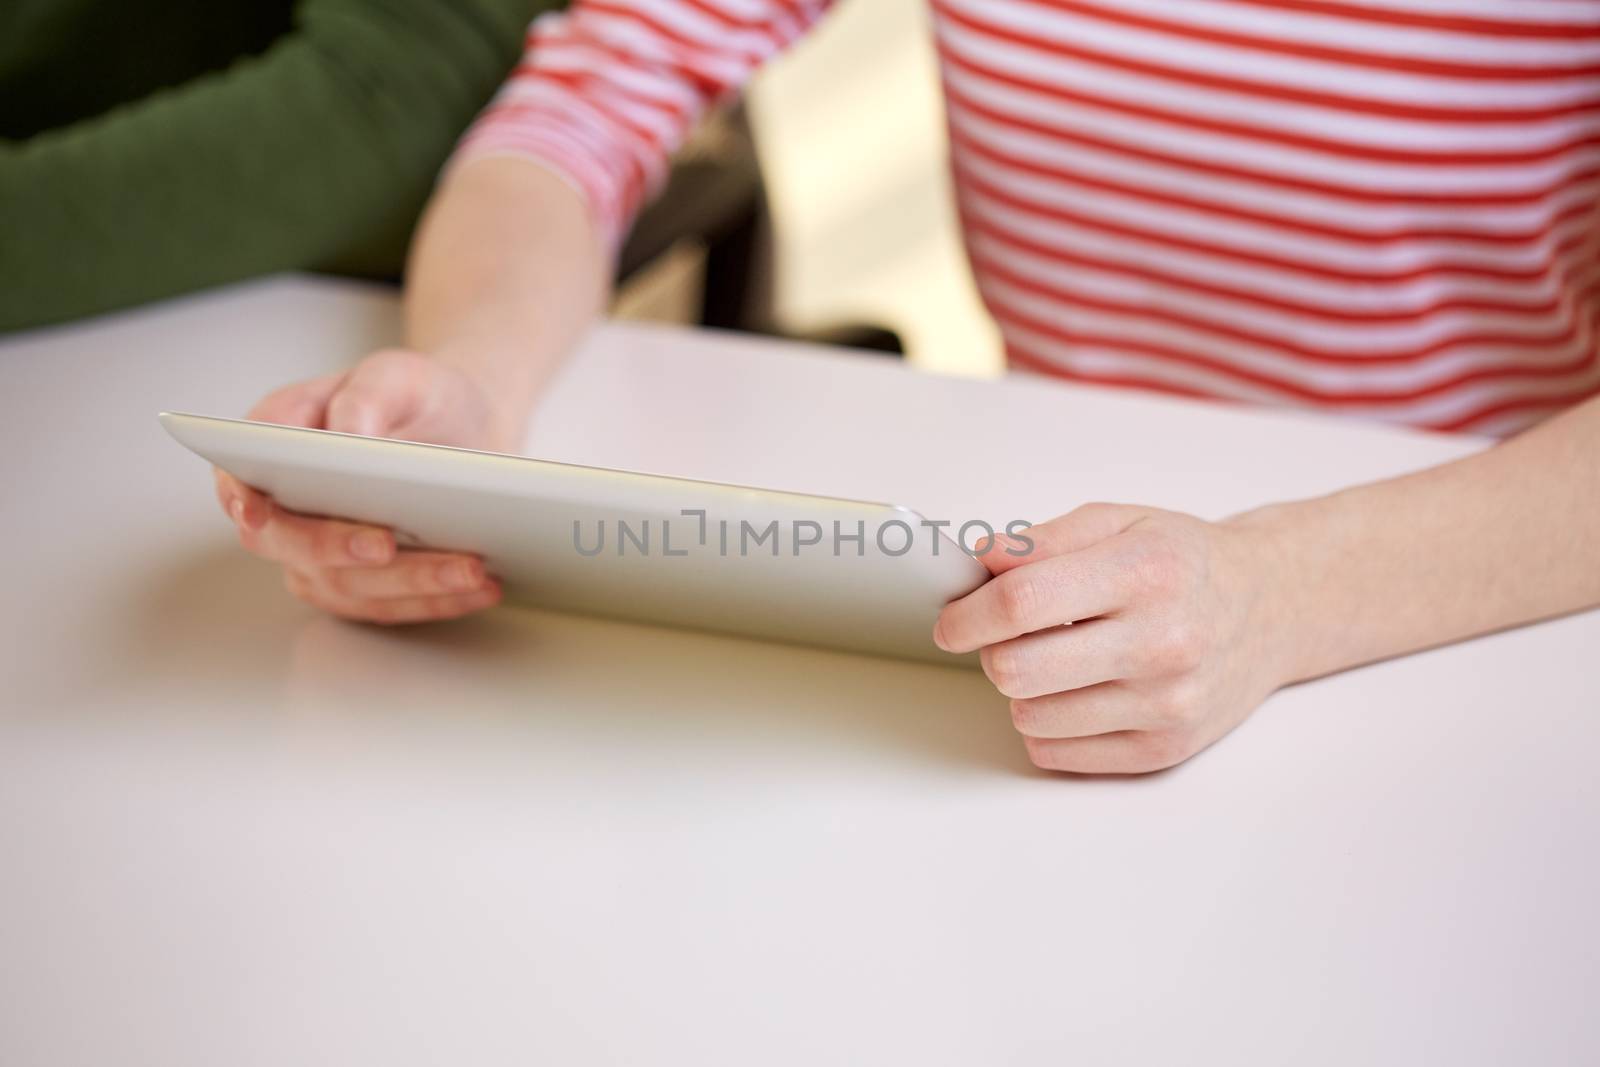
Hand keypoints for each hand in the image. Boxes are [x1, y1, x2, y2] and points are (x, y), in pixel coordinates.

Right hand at [214, 349, 508, 623]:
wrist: (460, 426)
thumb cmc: (413, 396)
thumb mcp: (393, 374)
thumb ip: (365, 395)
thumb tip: (349, 433)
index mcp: (272, 451)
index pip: (241, 484)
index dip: (243, 503)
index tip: (257, 514)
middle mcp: (287, 513)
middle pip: (294, 547)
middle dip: (340, 549)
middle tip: (388, 543)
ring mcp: (322, 558)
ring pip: (351, 586)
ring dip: (411, 584)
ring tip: (471, 568)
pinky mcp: (366, 586)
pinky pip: (394, 606)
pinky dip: (438, 601)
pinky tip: (481, 587)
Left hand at [934, 503, 1290, 773]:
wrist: (1271, 607)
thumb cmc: (1186, 563)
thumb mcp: (1120, 523)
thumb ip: (1044, 540)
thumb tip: (979, 561)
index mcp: (1145, 573)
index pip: (1022, 602)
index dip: (968, 613)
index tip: (950, 619)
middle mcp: (1162, 642)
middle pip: (1017, 669)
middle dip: (992, 653)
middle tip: (1007, 637)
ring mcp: (1167, 703)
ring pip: (1031, 717)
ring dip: (1023, 690)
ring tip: (1055, 660)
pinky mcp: (1166, 749)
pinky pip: (1058, 754)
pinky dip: (1048, 725)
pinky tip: (1074, 693)